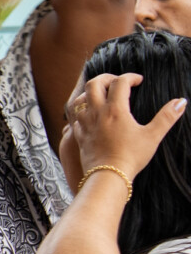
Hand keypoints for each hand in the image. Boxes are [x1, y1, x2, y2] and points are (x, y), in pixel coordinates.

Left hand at [68, 72, 186, 180]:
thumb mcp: (153, 136)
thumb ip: (167, 117)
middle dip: (106, 77)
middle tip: (117, 81)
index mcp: (115, 110)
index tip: (139, 80)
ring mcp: (85, 123)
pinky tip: (88, 113)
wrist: (107, 176)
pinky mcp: (78, 134)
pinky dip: (80, 109)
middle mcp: (97, 113)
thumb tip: (181, 101)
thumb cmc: (131, 157)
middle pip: (94, 84)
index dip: (130, 77)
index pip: (120, 82)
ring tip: (101, 95)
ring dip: (89, 92)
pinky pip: (73, 116)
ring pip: (80, 98)